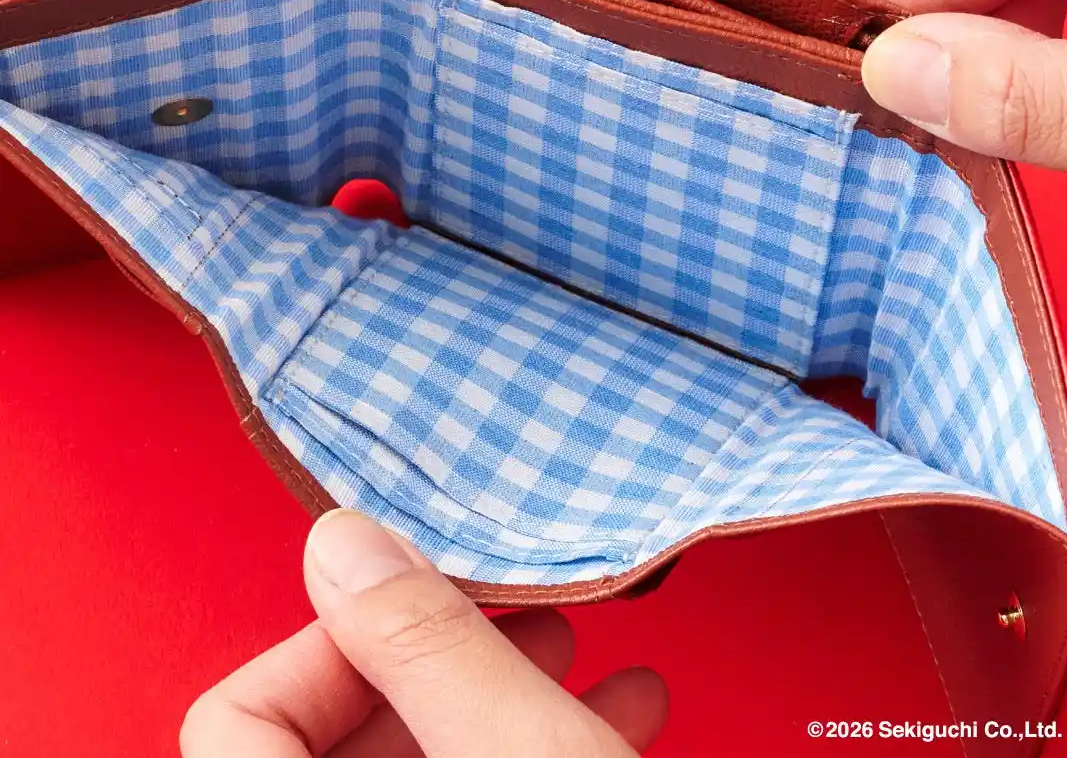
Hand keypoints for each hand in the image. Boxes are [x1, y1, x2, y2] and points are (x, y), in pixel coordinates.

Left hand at [179, 509, 666, 756]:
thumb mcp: (515, 750)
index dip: (322, 641)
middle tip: (512, 614)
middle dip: (440, 652)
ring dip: (504, 687)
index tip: (408, 599)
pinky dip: (542, 737)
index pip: (236, 720)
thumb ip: (422, 644)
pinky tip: (620, 707)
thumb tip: (341, 539)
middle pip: (339, 727)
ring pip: (427, 749)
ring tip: (576, 650)